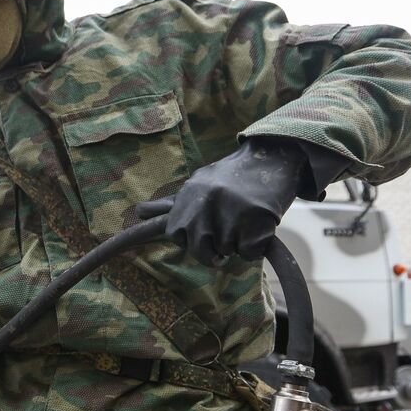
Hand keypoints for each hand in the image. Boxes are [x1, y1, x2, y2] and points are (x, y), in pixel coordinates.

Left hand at [139, 138, 305, 265]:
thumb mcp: (197, 185)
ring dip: (237, 244)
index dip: (184, 240)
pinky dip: (256, 246)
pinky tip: (259, 223)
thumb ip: (171, 204)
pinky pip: (250, 253)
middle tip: (226, 231)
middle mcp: (206, 204)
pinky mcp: (256, 221)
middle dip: (213, 250)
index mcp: (189, 197)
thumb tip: (138, 212)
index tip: (181, 238)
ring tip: (244, 219)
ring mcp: (231, 212)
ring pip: (228, 252)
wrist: (272, 157)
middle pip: (200, 251)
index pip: (173, 232)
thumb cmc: (232, 177)